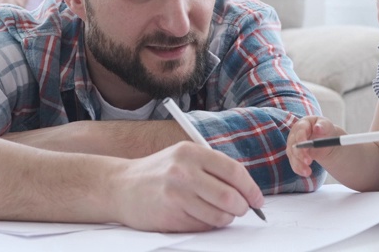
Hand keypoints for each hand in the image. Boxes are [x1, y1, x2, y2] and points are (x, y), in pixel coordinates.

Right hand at [108, 142, 263, 231]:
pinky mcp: (170, 215)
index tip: (258, 200)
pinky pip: (202, 226)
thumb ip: (213, 169)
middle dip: (242, 207)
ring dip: (225, 218)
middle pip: (230, 196)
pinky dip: (207, 225)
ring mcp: (176, 194)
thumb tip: (247, 190)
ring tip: (218, 213)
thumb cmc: (159, 172)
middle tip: (241, 209)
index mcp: (192, 152)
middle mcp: (184, 171)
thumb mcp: (184, 158)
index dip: (251, 188)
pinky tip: (197, 216)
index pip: (234, 171)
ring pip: (219, 215)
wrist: (120, 186)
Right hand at [286, 116, 344, 176]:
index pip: (299, 131)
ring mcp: (293, 146)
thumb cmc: (325, 129)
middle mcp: (294, 135)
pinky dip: (298, 169)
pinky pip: (294, 163)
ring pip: (292, 155)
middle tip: (308, 161)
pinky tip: (305, 173)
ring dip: (299, 164)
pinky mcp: (294, 156)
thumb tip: (318, 128)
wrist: (325, 139)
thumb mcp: (327, 125)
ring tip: (308, 172)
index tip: (306, 146)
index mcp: (302, 125)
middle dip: (300, 154)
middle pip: (293, 144)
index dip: (301, 138)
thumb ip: (323, 125)